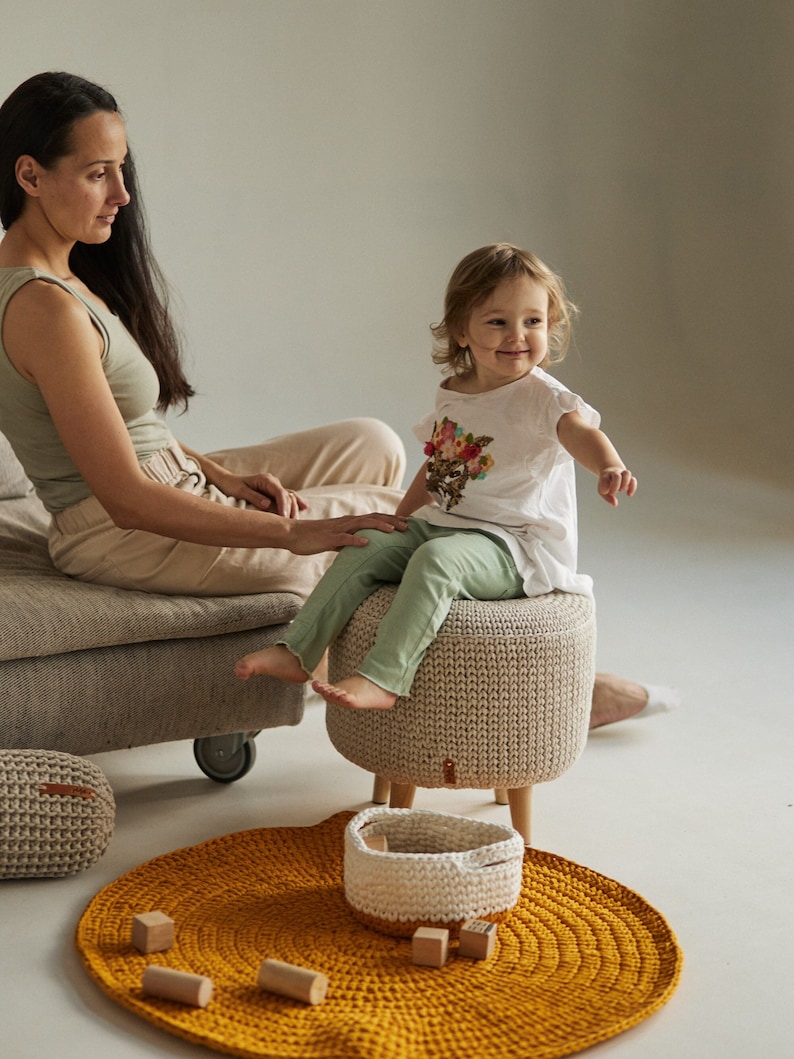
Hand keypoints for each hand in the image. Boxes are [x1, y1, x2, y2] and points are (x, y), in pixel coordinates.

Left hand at [221, 471, 307, 517]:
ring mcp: (274, 487)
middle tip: (292, 524)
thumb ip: (254, 497)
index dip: (284, 506)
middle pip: (287, 496)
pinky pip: (287, 498)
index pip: (280, 493)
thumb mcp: (240, 491)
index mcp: (266, 480)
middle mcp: (273, 482)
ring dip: (294, 508)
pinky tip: (304, 508)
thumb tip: (267, 505)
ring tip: (297, 522)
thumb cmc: (232, 486)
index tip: (284, 518)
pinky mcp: (273, 493)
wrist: (227, 481)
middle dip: (291, 510)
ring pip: (289, 497)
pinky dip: (294, 503)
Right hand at [287, 513, 408, 554]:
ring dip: (379, 527)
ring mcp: (338, 529)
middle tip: (408, 526)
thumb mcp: (336, 540)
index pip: (374, 518)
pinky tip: (367, 543)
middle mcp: (346, 522)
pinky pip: (344, 538)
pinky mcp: (328, 538)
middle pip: (373, 518)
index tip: (406, 523)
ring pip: (362, 525)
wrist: (292, 534)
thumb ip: (349, 541)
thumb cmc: (313, 538)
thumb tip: (362, 547)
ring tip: (394, 531)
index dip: (391, 520)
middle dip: (392, 521)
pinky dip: (356, 540)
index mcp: (349, 522)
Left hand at [598, 467, 636, 506]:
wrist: (611, 470)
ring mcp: (622, 474)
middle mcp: (614, 473)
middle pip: (617, 476)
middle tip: (613, 493)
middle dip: (616, 485)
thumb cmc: (605, 483)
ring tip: (621, 490)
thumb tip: (615, 504)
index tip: (606, 492)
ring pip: (627, 473)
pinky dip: (633, 487)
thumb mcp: (602, 490)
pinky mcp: (629, 478)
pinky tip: (629, 494)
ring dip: (625, 483)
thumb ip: (608, 497)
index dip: (605, 487)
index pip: (604, 479)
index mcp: (605, 475)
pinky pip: (633, 480)